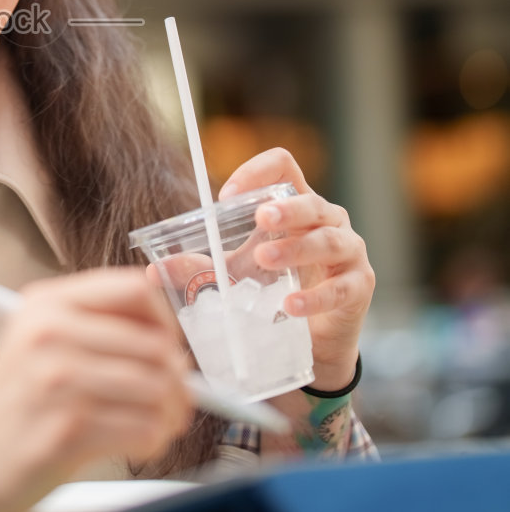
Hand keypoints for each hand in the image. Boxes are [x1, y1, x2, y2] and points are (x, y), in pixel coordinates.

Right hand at [0, 267, 193, 511]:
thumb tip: (169, 336)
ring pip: (156, 389)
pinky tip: (139, 442)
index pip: (134, 290)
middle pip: (154, 345)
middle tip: (178, 397)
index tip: (167, 344)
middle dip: (178, 377)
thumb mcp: (38, 339)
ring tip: (159, 422)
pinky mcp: (67, 431)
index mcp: (47, 304)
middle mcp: (50, 336)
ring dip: (170, 412)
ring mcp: (58, 383)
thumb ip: (94, 324)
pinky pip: (143, 429)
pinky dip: (154, 439)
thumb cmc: (11, 400)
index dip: (164, 319)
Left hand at [220, 148, 374, 390]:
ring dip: (296, 248)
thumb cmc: (275, 292)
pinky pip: (341, 288)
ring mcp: (349, 252)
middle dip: (286, 208)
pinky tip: (290, 304)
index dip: (257, 171)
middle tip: (259, 217)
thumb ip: (199, 268)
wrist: (314, 344)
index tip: (226, 196)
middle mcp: (328, 220)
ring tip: (265, 258)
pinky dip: (314, 296)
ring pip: (329, 239)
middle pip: (311, 200)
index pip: (284, 166)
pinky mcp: (359, 288)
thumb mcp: (236, 274)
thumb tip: (153, 271)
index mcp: (296, 205)